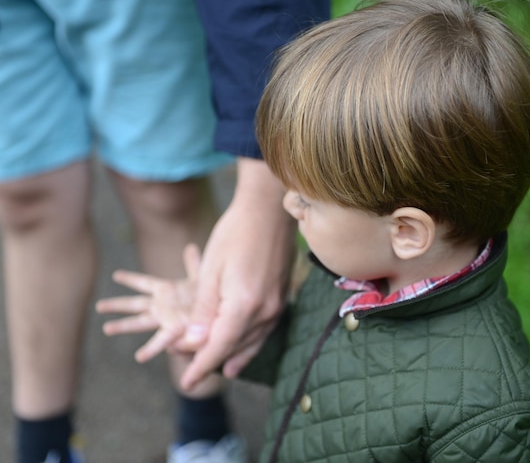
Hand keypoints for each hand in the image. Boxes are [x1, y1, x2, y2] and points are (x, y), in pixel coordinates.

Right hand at [96, 244, 202, 362]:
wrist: (220, 316)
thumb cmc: (209, 300)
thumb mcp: (201, 277)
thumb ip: (193, 264)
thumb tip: (191, 246)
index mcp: (166, 291)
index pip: (144, 282)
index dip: (131, 279)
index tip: (115, 275)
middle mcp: (161, 306)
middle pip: (134, 304)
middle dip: (117, 305)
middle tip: (98, 306)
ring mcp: (165, 318)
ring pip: (140, 322)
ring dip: (123, 326)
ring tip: (106, 329)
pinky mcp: (175, 329)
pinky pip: (161, 340)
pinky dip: (150, 349)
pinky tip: (139, 357)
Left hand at [178, 158, 296, 389]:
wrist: (268, 210)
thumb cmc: (234, 234)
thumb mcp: (210, 270)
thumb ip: (203, 311)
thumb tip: (194, 343)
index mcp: (244, 305)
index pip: (219, 347)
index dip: (200, 366)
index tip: (187, 383)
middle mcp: (264, 311)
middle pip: (233, 347)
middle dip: (208, 358)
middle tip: (184, 364)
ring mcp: (276, 305)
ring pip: (249, 342)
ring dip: (229, 355)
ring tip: (213, 369)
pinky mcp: (280, 298)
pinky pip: (263, 331)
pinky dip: (248, 346)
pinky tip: (241, 356)